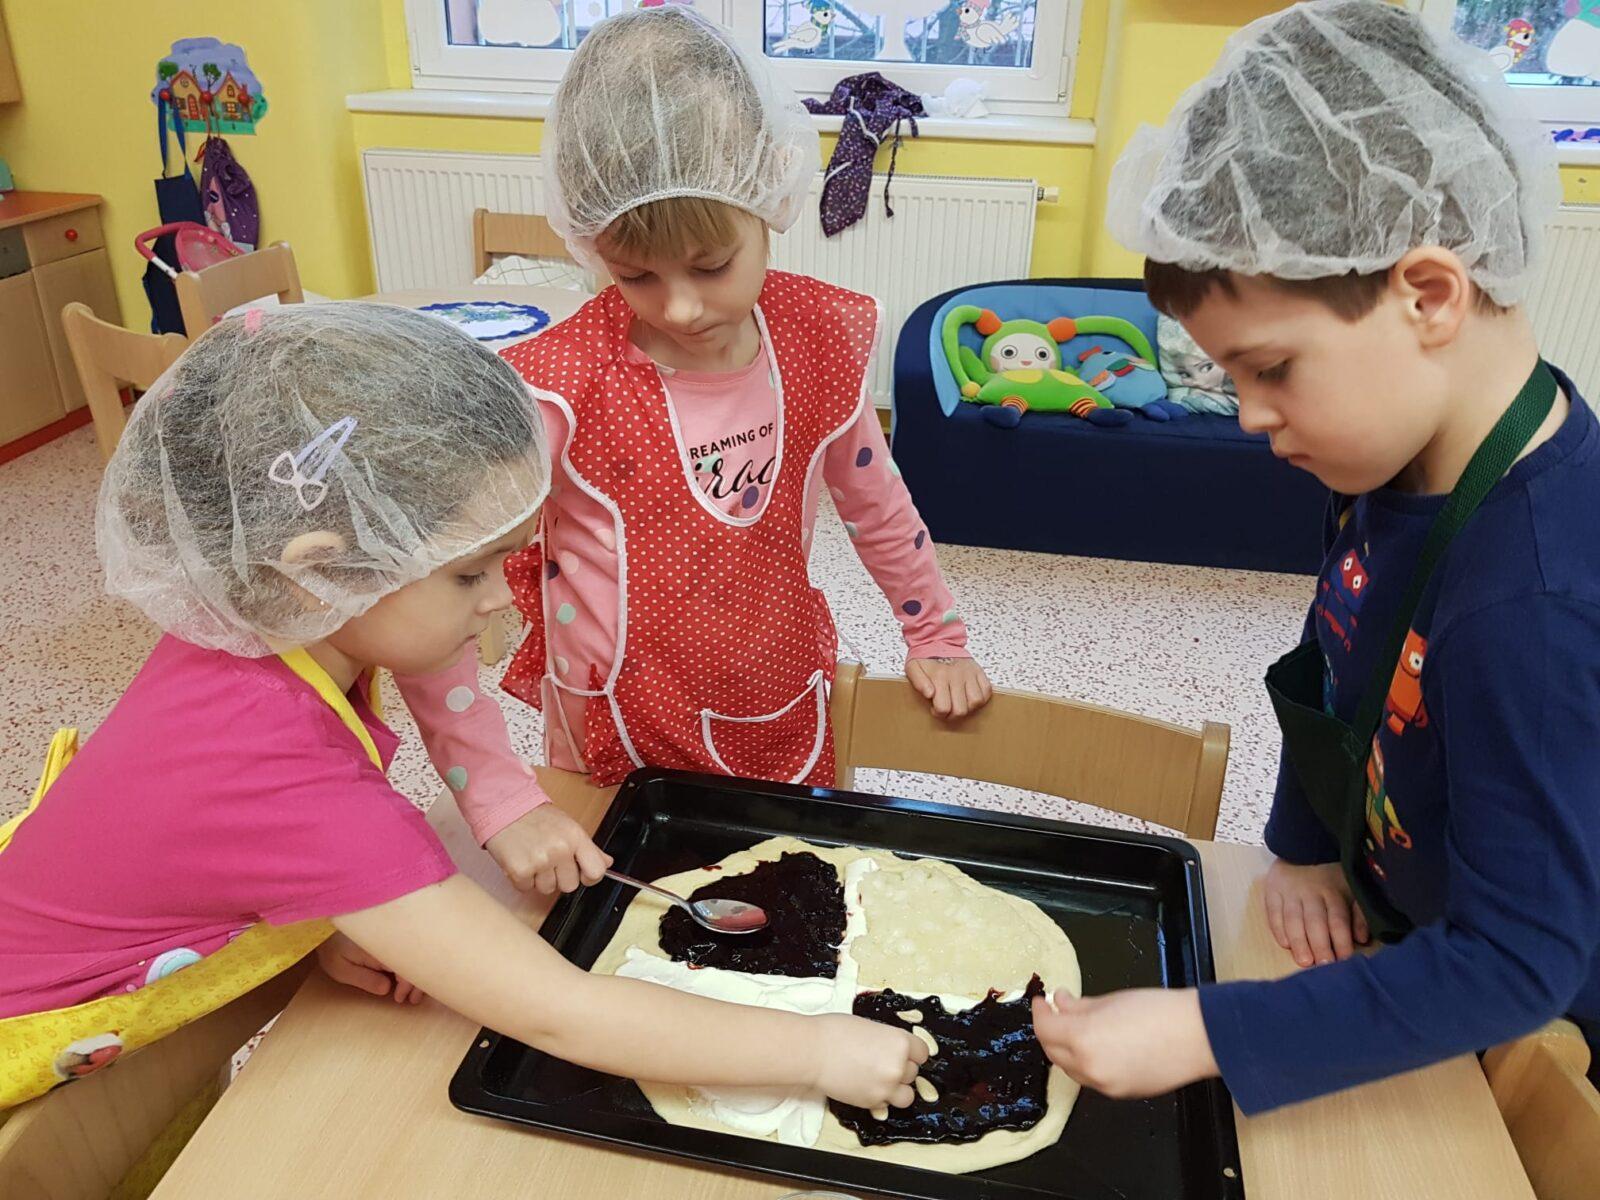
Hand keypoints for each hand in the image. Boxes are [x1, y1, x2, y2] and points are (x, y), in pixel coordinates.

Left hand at [316, 932, 424, 1004]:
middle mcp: (390, 939)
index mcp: (380, 947)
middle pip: (414, 959)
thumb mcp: (341, 969)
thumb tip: (388, 988)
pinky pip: (406, 952)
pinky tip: (411, 977)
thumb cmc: (332, 950)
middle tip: (413, 1000)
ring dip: (417, 974)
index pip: (404, 965)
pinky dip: (411, 965)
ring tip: (414, 993)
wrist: (326, 929)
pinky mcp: (392, 938)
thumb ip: (365, 979)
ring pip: (414, 955)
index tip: (400, 998)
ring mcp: (392, 937)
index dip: (408, 984)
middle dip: (418, 981)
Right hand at [485, 804, 611, 894]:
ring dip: (539, 879)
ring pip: (547, 889)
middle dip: (559, 877)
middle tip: (548, 860)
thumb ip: (588, 847)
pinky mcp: (520, 870)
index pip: (596, 871)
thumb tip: (607, 863)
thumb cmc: (536, 817)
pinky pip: (526, 889)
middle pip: (570, 886)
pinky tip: (520, 860)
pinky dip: (522, 879)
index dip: (589, 877)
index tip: (581, 874)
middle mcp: (560, 849)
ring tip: (532, 857)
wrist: (503, 806)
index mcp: (576, 837)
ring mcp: (540, 861)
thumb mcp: (568, 826)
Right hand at [808, 1013, 928, 1108]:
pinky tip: (865, 1086)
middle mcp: (898, 1066)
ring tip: (880, 1081)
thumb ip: (887, 1041)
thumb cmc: (833, 1032)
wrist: (812, 1052)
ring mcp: (886, 1087)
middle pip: (913, 1073)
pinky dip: (879, 1098)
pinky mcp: (872, 1102)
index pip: (922, 1052)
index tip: (906, 1055)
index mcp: (900, 1041)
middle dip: (901, 1069)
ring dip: (897, 1089)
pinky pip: (886, 1105)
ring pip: (907, 1095)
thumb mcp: (870, 1027)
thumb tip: (892, 1050)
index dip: (913, 1053)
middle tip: (882, 1064)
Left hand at [906, 657, 993, 719]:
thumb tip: (929, 695)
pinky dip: (981, 697)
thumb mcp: (913, 668)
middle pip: (961, 710)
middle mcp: (957, 676)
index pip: (944, 708)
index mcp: (940, 677)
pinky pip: (987, 691)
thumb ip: (919, 683)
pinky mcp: (978, 671)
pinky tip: (969, 696)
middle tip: (947, 708)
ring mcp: (970, 673)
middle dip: (952, 714)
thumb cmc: (925, 657)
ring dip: (968, 707)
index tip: (935, 708)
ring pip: (976, 702)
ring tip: (959, 702)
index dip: (939, 713)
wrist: (938, 640)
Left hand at [1031, 987, 1217, 1098]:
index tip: (1042, 1000)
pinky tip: (1095, 1046)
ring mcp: (1105, 1085)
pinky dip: (1085, 1063)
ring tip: (1074, 1027)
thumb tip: (1060, 1002)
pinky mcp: (1120, 1094)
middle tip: (1054, 1011)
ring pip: (1071, 1069)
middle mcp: (1089, 1067)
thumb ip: (1079, 1005)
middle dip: (1049, 1031)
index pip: (1045, 1029)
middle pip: (1053, 1052)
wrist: (1199, 1036)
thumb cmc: (1158, 1010)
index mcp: (1083, 1039)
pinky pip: (1091, 1079)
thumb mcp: (1111, 1000)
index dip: (1039, 1013)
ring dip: (1065, 1049)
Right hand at [1262, 859, 1368, 966]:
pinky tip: (1285, 944)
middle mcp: (1311, 893)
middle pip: (1316, 922)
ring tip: (1304, 961)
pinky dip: (1278, 928)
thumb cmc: (1330, 874)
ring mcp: (1289, 892)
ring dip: (1299, 941)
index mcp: (1333, 892)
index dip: (1342, 941)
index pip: (1338, 921)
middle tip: (1323, 965)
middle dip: (1320, 945)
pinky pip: (1273, 912)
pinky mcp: (1272, 890)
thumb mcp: (1351, 888)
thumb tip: (1362, 938)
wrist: (1301, 845)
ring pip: (1293, 919)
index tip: (1344, 961)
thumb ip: (1358, 914)